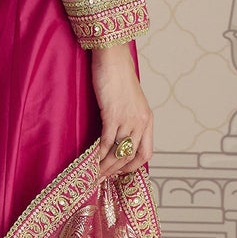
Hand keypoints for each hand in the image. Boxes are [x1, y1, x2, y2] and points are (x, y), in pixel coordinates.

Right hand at [92, 42, 152, 179]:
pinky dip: (97, 155)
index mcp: (147, 120)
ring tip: (92, 175)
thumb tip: (115, 137)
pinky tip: (89, 161)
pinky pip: (105, 142)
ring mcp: (128, 119)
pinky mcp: (113, 114)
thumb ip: (127, 119)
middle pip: (130, 157)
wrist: (113, 57)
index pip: (146, 154)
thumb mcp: (129, 101)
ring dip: (104, 167)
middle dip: (114, 172)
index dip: (133, 167)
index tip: (119, 173)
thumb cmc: (118, 77)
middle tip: (100, 180)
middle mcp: (141, 122)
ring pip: (117, 152)